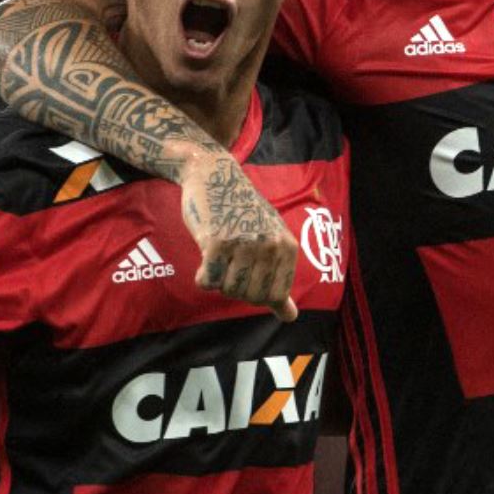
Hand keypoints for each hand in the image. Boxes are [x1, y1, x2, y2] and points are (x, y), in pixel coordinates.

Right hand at [180, 151, 298, 320]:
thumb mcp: (270, 241)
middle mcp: (269, 245)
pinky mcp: (216, 242)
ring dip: (218, 279)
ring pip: (228, 290)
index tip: (248, 273)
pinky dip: (202, 276)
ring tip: (220, 254)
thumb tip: (291, 318)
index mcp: (287, 247)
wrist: (215, 175)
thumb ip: (279, 279)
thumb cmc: (243, 212)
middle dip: (235, 286)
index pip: (275, 296)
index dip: (257, 292)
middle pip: (250, 297)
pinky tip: (206, 254)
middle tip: (230, 261)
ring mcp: (244, 243)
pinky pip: (207, 282)